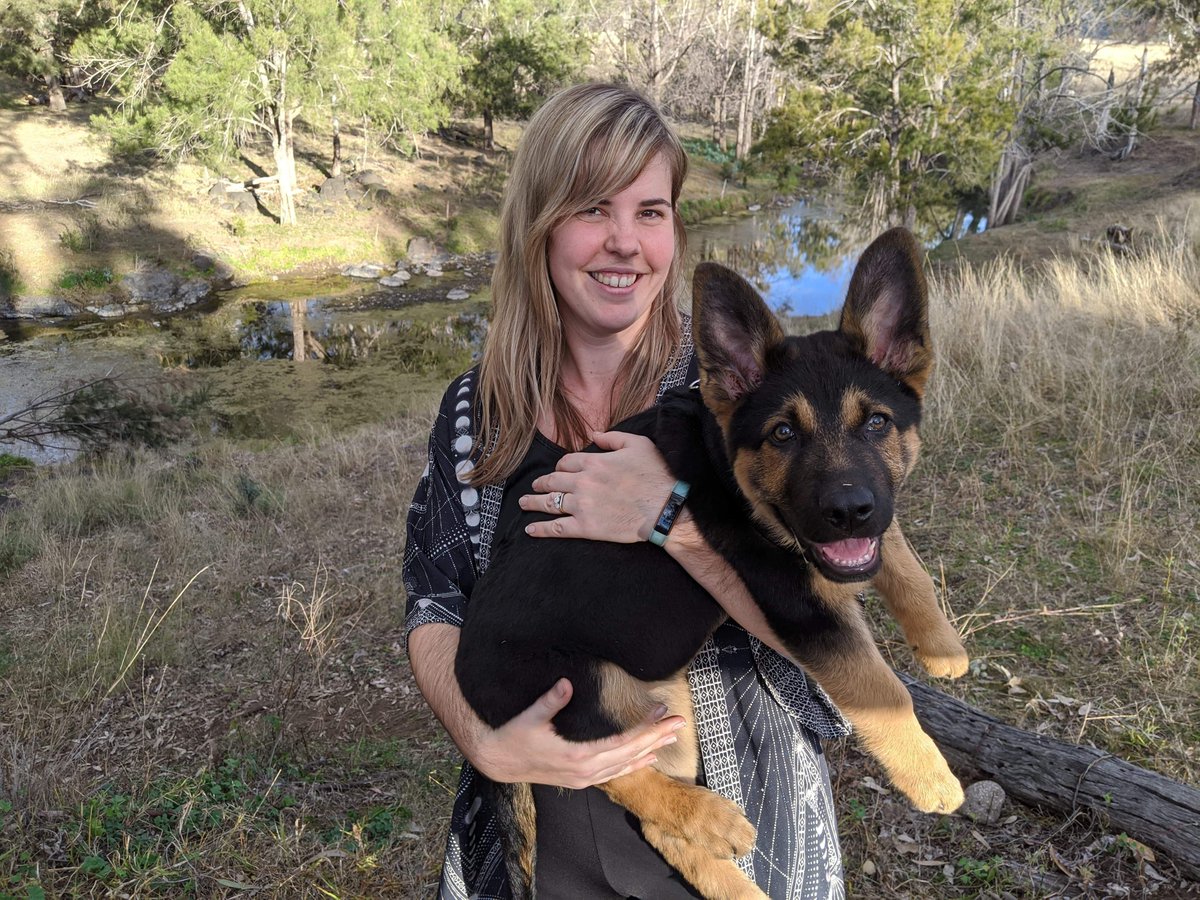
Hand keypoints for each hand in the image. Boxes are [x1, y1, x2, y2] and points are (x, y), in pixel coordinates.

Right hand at [473, 678, 685, 787]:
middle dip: (657, 738)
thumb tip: (566, 683)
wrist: (498, 761)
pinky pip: (614, 774)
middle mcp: (586, 770)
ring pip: (626, 766)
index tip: (663, 715)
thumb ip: (549, 700)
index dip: (645, 728)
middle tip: (680, 724)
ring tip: (671, 740)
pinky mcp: (581, 779)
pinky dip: (633, 766)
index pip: (622, 742)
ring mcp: (585, 778)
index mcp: (578, 755)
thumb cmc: (514, 735)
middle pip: (630, 754)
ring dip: (649, 751)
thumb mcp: (529, 716)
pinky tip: (646, 760)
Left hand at [519, 431, 676, 542]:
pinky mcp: (585, 527)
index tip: (559, 471)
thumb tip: (593, 435)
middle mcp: (583, 482)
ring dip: (533, 503)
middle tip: (534, 487)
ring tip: (524, 504)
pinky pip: (556, 528)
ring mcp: (582, 505)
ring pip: (549, 503)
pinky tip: (530, 529)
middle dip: (541, 483)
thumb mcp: (637, 444)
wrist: (666, 508)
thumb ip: (612, 438)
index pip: (566, 462)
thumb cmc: (656, 474)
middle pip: (552, 481)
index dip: (560, 466)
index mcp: (594, 461)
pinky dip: (541, 529)